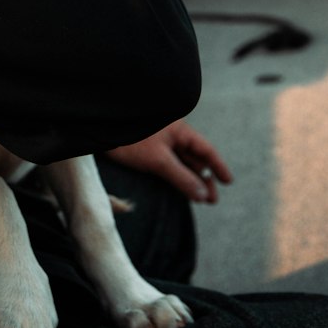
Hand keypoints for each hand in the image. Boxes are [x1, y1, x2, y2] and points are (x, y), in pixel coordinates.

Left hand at [100, 120, 231, 203]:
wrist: (99, 127)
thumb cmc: (130, 139)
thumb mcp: (158, 160)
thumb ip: (182, 178)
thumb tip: (204, 194)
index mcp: (179, 130)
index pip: (205, 149)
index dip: (218, 166)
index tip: (228, 182)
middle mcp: (171, 134)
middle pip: (194, 157)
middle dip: (204, 178)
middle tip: (211, 200)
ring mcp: (158, 142)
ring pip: (180, 162)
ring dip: (190, 179)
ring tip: (197, 199)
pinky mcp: (145, 149)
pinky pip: (167, 164)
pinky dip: (176, 177)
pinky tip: (179, 188)